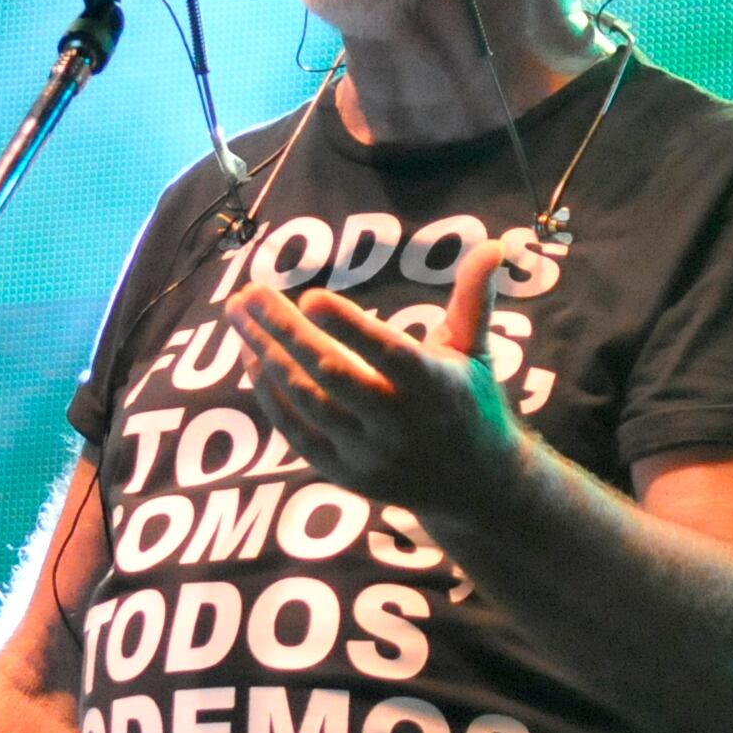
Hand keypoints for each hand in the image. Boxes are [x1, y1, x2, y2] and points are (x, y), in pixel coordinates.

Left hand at [226, 237, 529, 513]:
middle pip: (332, 374)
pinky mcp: (345, 473)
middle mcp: (400, 423)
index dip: (349, 327)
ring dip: (267, 355)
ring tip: (239, 315)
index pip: (388, 354)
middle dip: (285, 331)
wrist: (477, 487)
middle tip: (250, 292)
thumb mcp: (476, 351)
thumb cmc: (471, 402)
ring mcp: (368, 452)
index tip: (310, 296)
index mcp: (434, 387)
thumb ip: (474, 299)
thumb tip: (493, 245)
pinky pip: (297, 432)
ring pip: (306, 400)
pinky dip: (271, 395)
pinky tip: (252, 359)